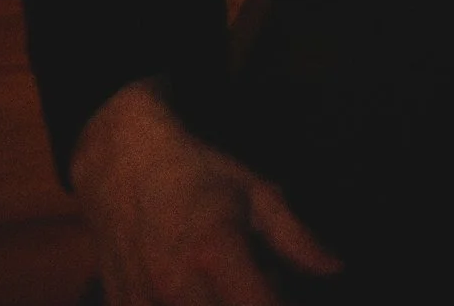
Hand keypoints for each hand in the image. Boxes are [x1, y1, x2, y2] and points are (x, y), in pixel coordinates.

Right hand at [70, 79, 340, 305]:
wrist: (118, 162)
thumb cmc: (198, 173)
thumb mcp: (256, 192)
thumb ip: (296, 237)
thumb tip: (335, 269)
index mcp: (214, 251)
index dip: (280, 305)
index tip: (292, 298)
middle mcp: (173, 284)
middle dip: (255, 302)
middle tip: (264, 282)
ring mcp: (141, 302)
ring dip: (223, 302)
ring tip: (231, 280)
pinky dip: (190, 303)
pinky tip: (202, 287)